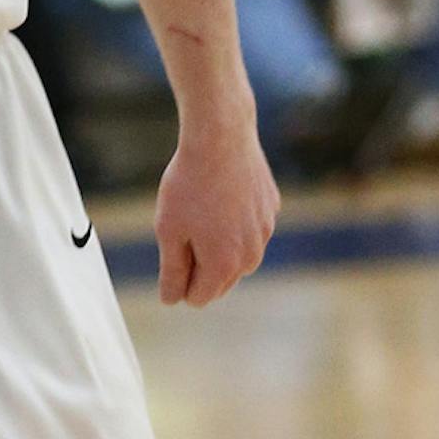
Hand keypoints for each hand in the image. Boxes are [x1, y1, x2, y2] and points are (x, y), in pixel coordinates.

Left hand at [155, 110, 278, 305]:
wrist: (220, 138)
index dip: (178, 280)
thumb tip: (171, 299)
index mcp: (224, 265)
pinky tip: (220, 195)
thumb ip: (172, 271)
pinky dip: (233, 221)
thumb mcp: (169, 229)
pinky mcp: (270, 210)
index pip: (198, 297)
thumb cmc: (188, 184)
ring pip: (236, 255)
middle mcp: (251, 255)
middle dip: (198, 265)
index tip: (170, 250)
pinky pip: (248, 228)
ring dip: (217, 245)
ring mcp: (265, 232)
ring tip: (201, 210)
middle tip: (183, 227)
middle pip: (219, 281)